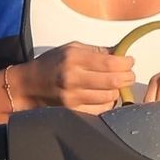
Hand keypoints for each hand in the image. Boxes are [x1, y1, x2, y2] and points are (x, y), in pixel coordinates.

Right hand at [12, 44, 134, 113]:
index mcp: (74, 58)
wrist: (29, 85)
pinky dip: (108, 102)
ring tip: (115, 85)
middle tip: (129, 74)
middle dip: (127, 77)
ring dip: (118, 91)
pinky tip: (105, 96)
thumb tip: (120, 52)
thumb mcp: (71, 48)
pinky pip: (101, 109)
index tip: (130, 62)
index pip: (109, 63)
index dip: (126, 63)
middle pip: (113, 81)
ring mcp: (73, 97)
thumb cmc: (51, 64)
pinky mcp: (73, 110)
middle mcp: (73, 78)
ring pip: (109, 97)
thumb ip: (96, 51)